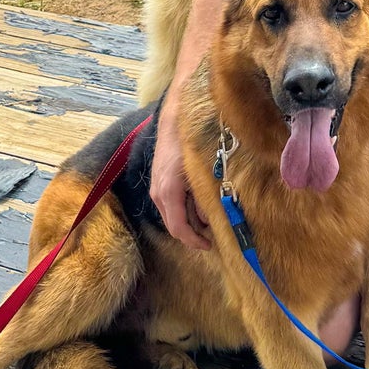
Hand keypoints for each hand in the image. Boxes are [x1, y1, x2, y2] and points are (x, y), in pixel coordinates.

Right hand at [150, 113, 211, 249]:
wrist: (173, 123)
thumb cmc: (189, 145)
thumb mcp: (201, 174)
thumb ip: (205, 197)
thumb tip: (211, 219)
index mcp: (169, 193)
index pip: (179, 228)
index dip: (194, 241)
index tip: (209, 245)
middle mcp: (159, 194)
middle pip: (174, 225)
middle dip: (192, 234)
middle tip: (212, 237)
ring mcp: (156, 189)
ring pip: (172, 215)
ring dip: (190, 222)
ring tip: (210, 222)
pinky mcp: (159, 183)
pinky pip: (171, 205)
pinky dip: (185, 210)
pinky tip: (200, 206)